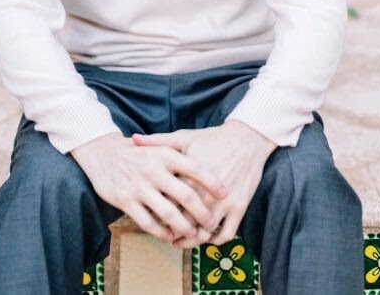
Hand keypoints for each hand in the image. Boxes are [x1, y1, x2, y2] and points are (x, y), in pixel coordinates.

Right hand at [70, 132, 227, 242]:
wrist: (103, 153)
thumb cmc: (137, 152)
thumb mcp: (159, 146)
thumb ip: (180, 154)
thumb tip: (209, 167)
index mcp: (165, 154)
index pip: (195, 168)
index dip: (212, 182)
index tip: (224, 193)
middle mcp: (154, 169)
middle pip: (186, 195)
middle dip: (202, 213)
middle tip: (211, 222)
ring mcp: (139, 186)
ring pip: (168, 213)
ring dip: (184, 227)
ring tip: (192, 234)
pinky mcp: (126, 200)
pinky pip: (148, 222)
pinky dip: (161, 232)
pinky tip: (169, 236)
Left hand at [132, 121, 277, 248]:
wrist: (246, 139)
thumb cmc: (212, 138)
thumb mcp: (184, 137)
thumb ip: (158, 141)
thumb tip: (133, 139)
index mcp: (189, 177)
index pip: (168, 202)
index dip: (157, 214)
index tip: (150, 217)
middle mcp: (206, 193)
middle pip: (185, 222)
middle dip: (172, 232)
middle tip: (163, 235)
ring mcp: (225, 203)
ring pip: (204, 233)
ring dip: (192, 241)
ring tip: (180, 241)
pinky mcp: (240, 208)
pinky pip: (226, 234)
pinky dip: (215, 241)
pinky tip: (205, 239)